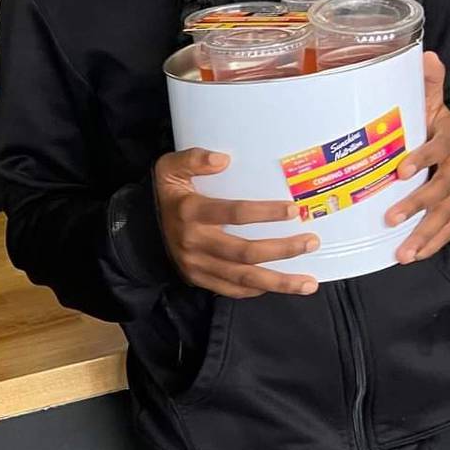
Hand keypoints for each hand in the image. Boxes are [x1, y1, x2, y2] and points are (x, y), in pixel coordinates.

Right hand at [155, 148, 318, 298]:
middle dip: (282, 250)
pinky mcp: (198, 279)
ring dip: (278, 282)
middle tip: (311, 242)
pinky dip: (256, 290)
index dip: (264, 213)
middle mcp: (195, 242)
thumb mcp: (169, 168)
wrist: (138, 228)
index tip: (293, 210)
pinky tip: (280, 286)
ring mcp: (197, 265)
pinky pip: (231, 290)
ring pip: (243, 278)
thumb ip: (193, 158)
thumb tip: (223, 159)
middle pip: (245, 252)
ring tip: (308, 283)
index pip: (233, 214)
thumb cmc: (165, 194)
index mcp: (191, 212)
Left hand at [386, 53, 449, 261]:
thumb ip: (426, 81)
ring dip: (423, 233)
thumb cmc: (429, 120)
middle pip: (444, 186)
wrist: (449, 138)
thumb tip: (424, 55)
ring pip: (445, 212)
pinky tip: (413, 255)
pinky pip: (447, 228)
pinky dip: (432, 243)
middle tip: (391, 216)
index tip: (401, 170)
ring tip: (402, 251)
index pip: (444, 145)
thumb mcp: (428, 98)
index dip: (425, 157)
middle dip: (418, 203)